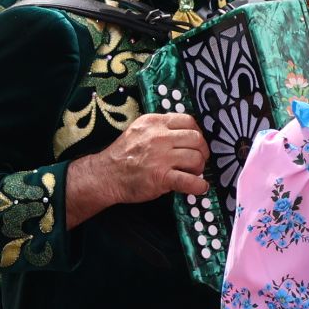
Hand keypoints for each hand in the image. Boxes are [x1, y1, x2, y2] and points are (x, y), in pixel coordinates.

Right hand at [65, 111, 209, 223]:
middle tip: (199, 160)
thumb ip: (160, 128)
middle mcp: (159, 137)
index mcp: (154, 122)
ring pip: (196, 158)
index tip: (196, 143)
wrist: (105, 175)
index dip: (197, 133)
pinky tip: (199, 188)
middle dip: (202, 151)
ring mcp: (161, 157)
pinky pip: (189, 181)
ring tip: (193, 173)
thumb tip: (185, 134)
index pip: (188, 120)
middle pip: (196, 139)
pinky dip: (199, 186)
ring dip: (199, 168)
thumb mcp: (139, 130)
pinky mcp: (161, 177)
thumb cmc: (123, 155)